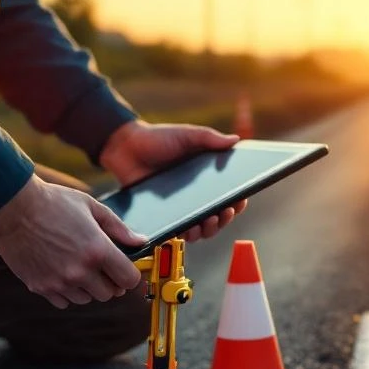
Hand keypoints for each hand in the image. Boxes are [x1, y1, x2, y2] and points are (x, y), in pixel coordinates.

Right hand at [0, 176, 145, 308]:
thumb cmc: (54, 203)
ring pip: (87, 299)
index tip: (124, 268)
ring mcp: (59, 282)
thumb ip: (119, 229)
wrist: (14, 208)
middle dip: (110, 282)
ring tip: (79, 267)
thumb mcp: (92, 208)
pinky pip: (64, 301)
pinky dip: (67, 292)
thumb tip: (139, 241)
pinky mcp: (41, 287)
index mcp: (98, 251)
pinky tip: (62, 273)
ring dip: (88, 288)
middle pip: (110, 294)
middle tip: (101, 267)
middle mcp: (80, 271)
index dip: (129, 274)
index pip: (129, 280)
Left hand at [100, 119, 247, 241]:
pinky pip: (179, 231)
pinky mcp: (165, 216)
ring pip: (202, 228)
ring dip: (211, 229)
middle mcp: (197, 197)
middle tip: (226, 211)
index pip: (230, 195)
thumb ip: (210, 138)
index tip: (242, 200)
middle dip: (227, 218)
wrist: (126, 147)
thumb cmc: (157, 139)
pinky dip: (188, 233)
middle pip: (220, 216)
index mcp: (207, 178)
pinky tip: (191, 228)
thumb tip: (236, 140)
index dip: (239, 201)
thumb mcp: (187, 135)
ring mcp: (182, 208)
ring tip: (210, 221)